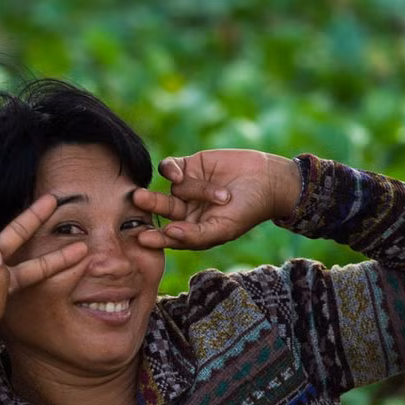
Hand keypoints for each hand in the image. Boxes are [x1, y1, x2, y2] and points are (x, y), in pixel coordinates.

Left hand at [132, 149, 300, 249]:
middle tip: (137, 201)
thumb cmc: (247, 211)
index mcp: (190, 230)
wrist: (268, 181)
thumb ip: (197, 235)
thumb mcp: (224, 229)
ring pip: (169, 188)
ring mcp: (185, 187)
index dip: (154, 237)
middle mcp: (184, 210)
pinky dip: (170, 170)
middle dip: (149, 206)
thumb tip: (170, 233)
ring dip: (176, 191)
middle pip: (160, 210)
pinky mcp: (189, 165)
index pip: (166, 235)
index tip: (142, 238)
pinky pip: (170, 168)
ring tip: (182, 193)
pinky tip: (178, 173)